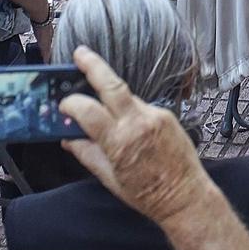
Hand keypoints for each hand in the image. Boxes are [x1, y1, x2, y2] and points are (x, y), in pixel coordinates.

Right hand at [61, 45, 207, 224]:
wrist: (185, 196)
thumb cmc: (147, 194)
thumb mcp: (109, 178)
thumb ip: (87, 154)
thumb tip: (68, 138)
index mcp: (119, 143)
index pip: (88, 111)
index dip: (72, 103)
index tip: (64, 103)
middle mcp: (138, 124)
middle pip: (112, 85)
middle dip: (93, 65)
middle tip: (80, 53)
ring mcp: (155, 117)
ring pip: (126, 97)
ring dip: (112, 97)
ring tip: (102, 107)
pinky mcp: (167, 115)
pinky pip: (141, 106)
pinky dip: (130, 111)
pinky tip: (128, 125)